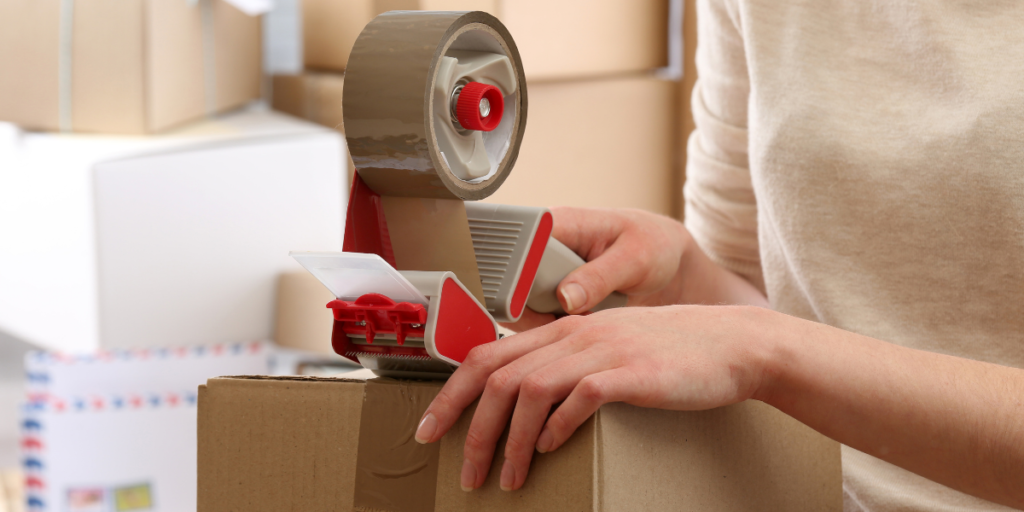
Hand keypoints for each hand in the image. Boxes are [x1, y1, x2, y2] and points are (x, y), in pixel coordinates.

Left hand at [414, 304, 782, 490]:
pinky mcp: (631, 373)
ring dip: (509, 442)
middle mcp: (573, 334)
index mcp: (561, 328)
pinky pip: (578, 399)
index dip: (449, 394)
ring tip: (506, 479)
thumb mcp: (606, 345)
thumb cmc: (667, 350)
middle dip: (470, 429)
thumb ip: (564, 361)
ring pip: (529, 392)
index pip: (485, 355)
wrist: (731, 343)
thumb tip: (522, 399)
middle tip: (464, 472)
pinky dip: (555, 428)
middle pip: (497, 378)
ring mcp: (601, 350)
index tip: (429, 429)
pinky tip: (548, 451)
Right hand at [504, 207, 694, 330]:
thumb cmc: (653, 245)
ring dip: (545, 322)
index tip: (529, 299)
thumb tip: (565, 298)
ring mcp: (544, 274)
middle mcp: (543, 247)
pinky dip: (552, 330)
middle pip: (510, 281)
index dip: (515, 273)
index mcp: (559, 224)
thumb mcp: (634, 258)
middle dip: (533, 307)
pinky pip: (533, 319)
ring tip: (584, 318)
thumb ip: (599, 277)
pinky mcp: (549, 297)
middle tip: (570, 315)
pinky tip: (580, 324)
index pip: (517, 245)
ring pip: (518, 306)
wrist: (666, 263)